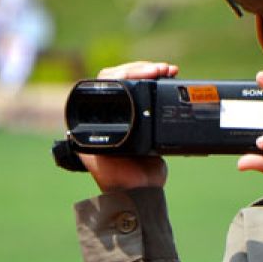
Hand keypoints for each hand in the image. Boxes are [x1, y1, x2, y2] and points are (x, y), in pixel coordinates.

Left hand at [80, 61, 178, 191]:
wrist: (141, 192)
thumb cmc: (117, 179)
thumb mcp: (98, 159)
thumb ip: (94, 142)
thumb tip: (91, 123)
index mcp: (96, 116)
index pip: (107, 81)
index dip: (127, 72)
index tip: (146, 72)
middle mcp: (111, 111)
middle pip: (123, 77)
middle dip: (142, 69)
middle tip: (161, 69)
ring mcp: (130, 113)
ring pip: (138, 82)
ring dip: (153, 73)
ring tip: (169, 71)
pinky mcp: (147, 119)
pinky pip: (152, 95)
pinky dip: (162, 85)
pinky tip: (171, 79)